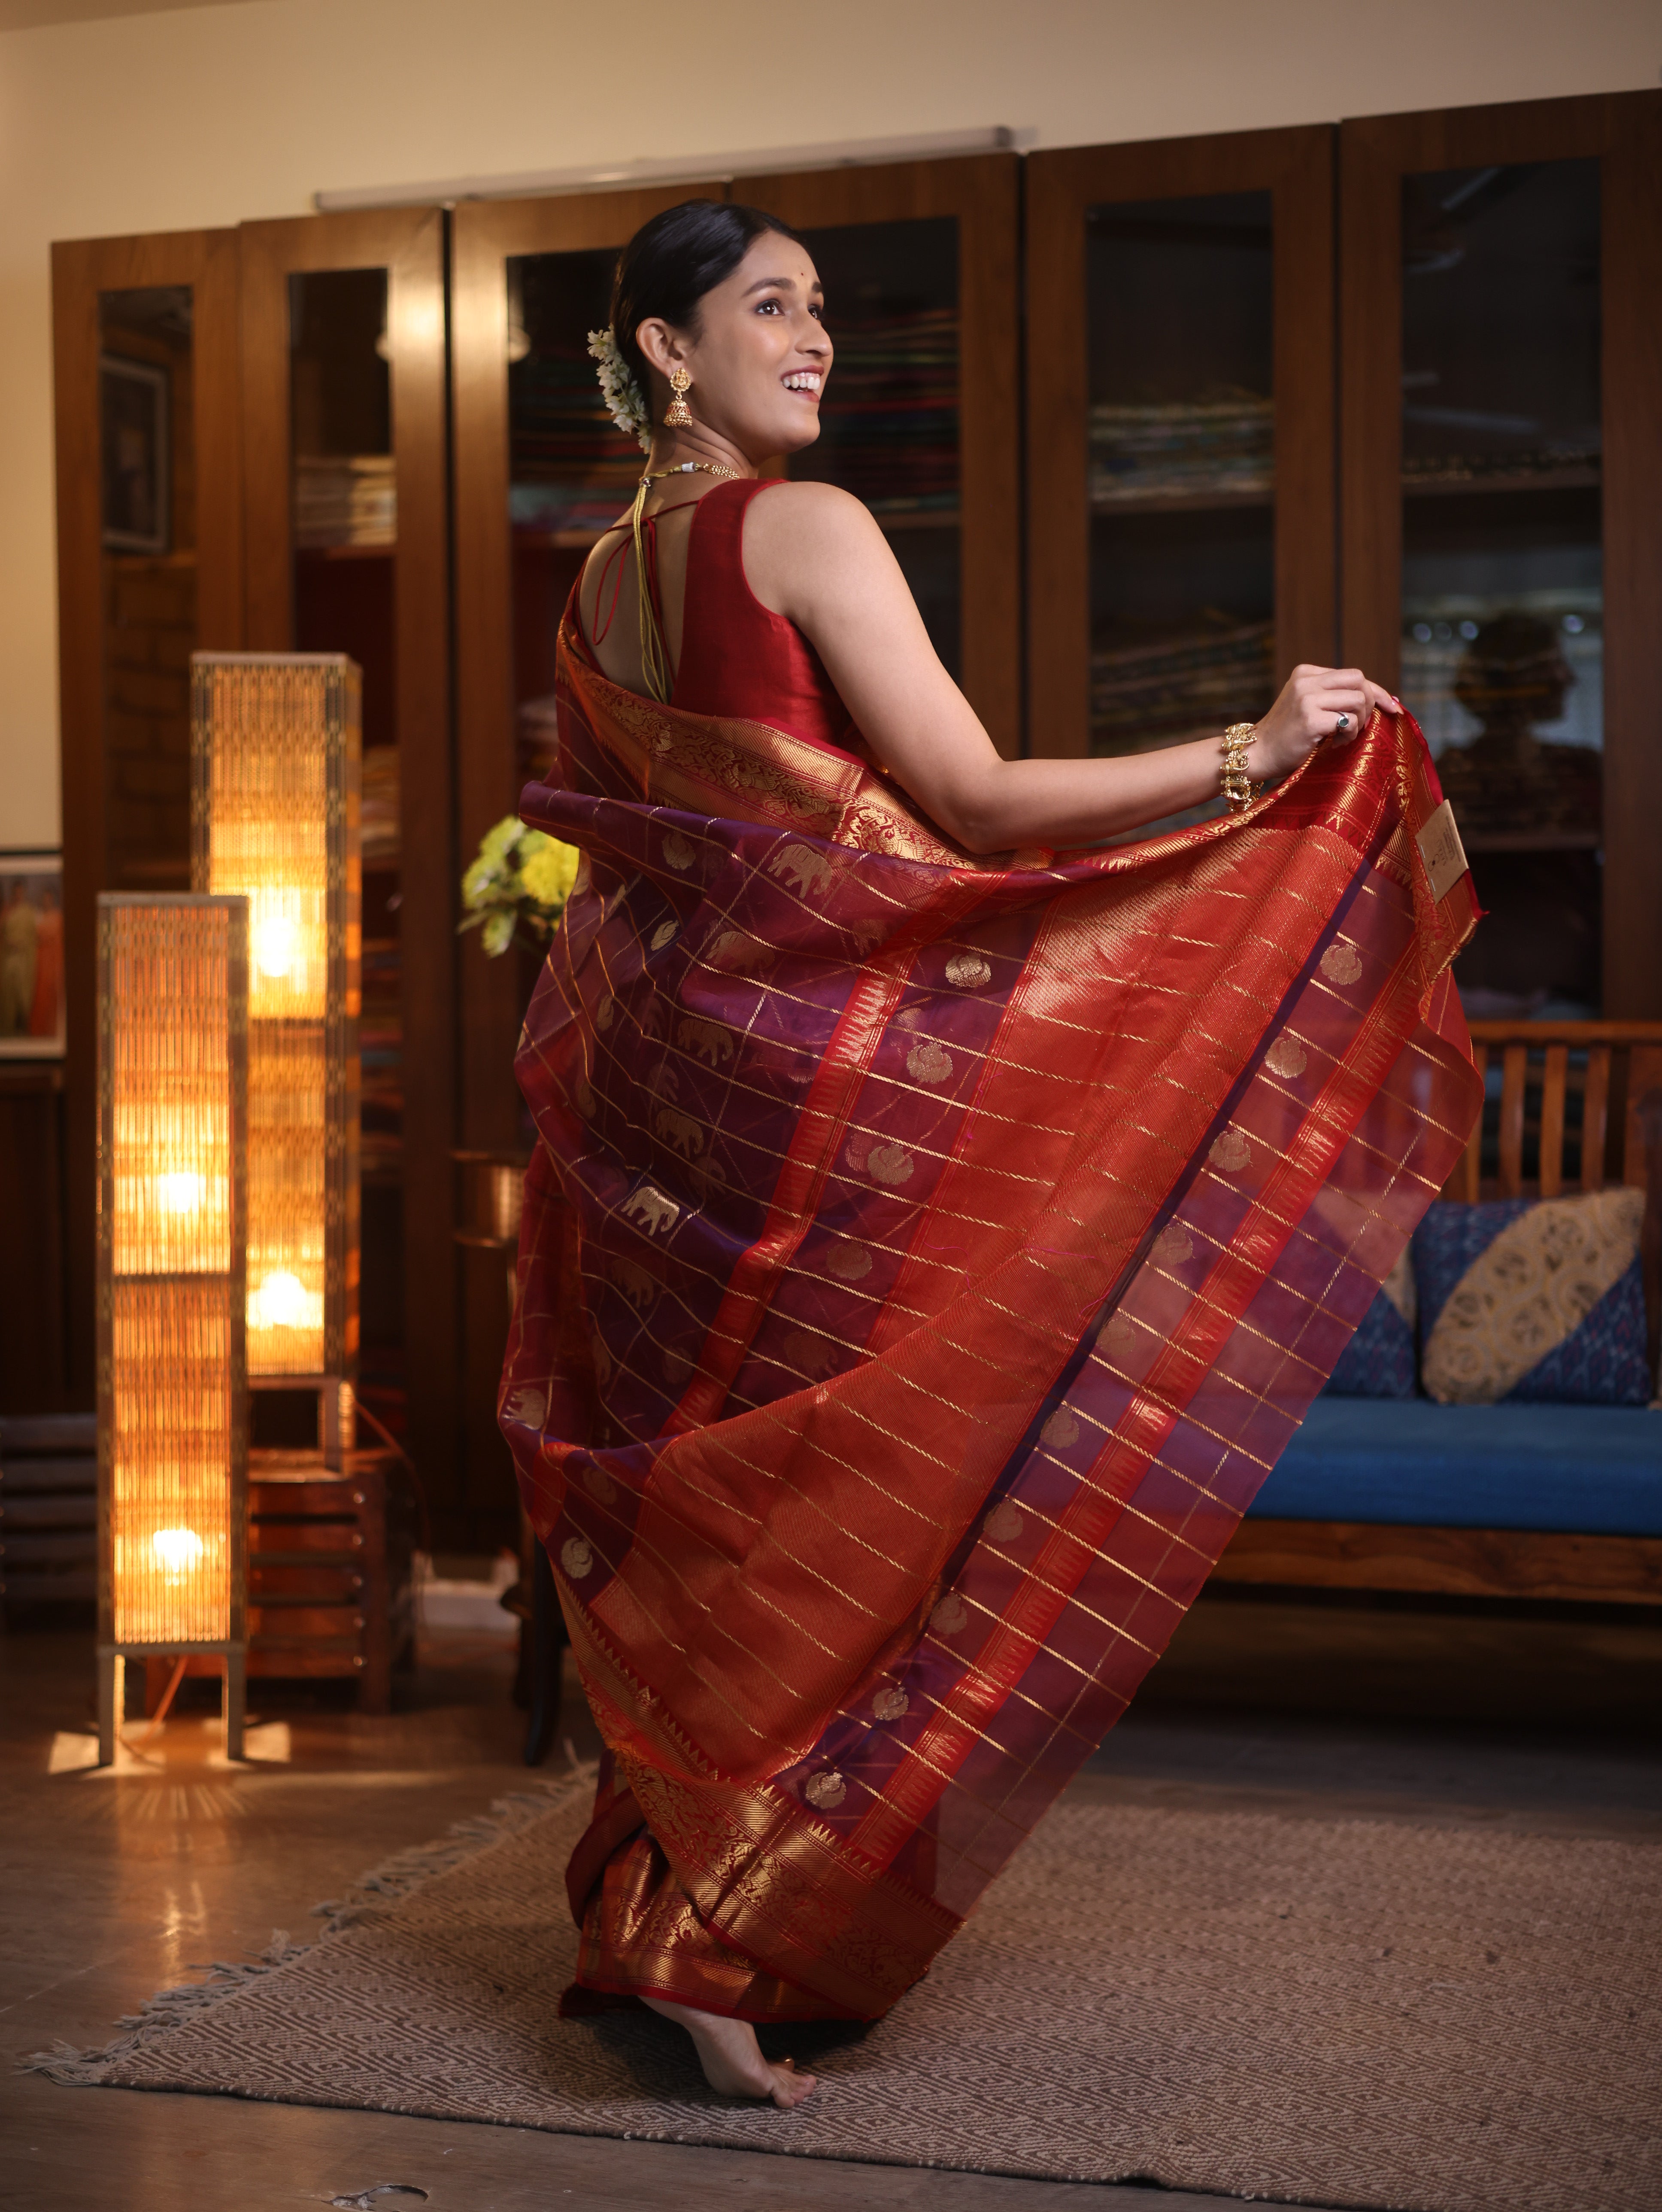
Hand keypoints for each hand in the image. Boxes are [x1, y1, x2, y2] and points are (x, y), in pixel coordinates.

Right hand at [1246, 665, 1399, 781]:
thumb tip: (1382, 698)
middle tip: (1360, 725)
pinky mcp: (1310, 719)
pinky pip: (1349, 721)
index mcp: (1306, 672)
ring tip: (1343, 736)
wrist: (1259, 753)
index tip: (1391, 707)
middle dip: (1370, 704)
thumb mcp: (1308, 704)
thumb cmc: (1288, 734)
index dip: (1376, 691)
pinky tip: (1336, 743)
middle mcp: (1306, 681)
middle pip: (1359, 681)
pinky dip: (1349, 734)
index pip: (1353, 675)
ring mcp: (1307, 699)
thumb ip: (1334, 696)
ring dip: (1358, 722)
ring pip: (1358, 700)